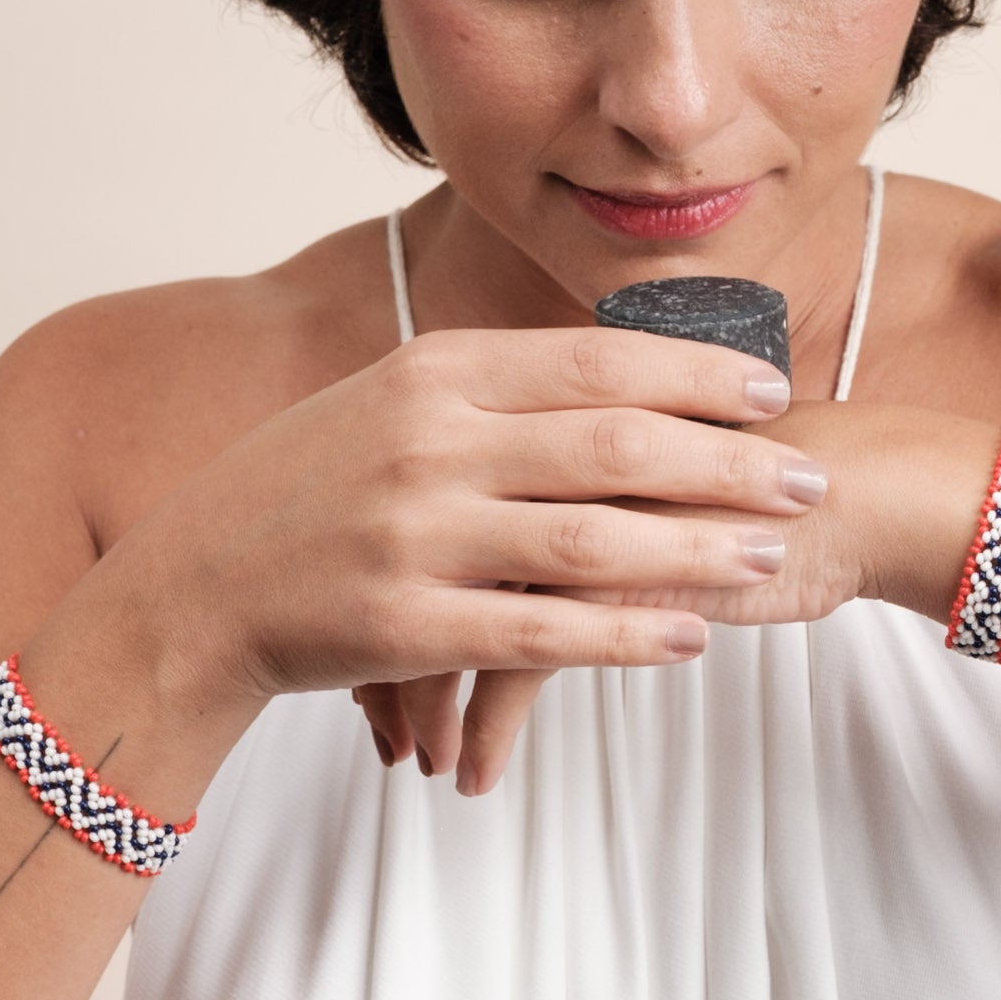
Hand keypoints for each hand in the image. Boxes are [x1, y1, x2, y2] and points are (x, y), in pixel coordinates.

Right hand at [122, 320, 831, 767]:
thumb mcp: (388, 402)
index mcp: (433, 374)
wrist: (191, 588)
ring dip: (697, 550)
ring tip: (772, 558)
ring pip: (591, 540)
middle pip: (615, 445)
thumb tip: (620, 372)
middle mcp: (428, 444)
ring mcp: (415, 538)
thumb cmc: (307, 488)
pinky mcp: (405, 629)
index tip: (773, 390)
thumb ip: (494, 388)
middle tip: (809, 477)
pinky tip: (689, 637)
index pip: (595, 362)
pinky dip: (624, 636)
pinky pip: (541, 635)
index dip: (697, 376)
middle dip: (728, 462)